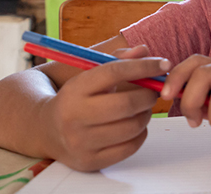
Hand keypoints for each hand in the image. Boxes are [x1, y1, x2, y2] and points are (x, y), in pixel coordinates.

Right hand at [39, 44, 169, 171]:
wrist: (47, 129)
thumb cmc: (77, 97)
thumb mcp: (89, 74)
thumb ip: (117, 60)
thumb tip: (143, 50)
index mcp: (74, 89)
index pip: (114, 72)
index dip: (143, 66)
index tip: (163, 64)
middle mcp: (74, 117)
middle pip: (126, 105)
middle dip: (148, 95)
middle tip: (154, 91)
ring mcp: (81, 142)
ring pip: (131, 127)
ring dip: (146, 115)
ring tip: (142, 108)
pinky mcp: (90, 161)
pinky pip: (130, 147)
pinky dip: (140, 134)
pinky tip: (134, 126)